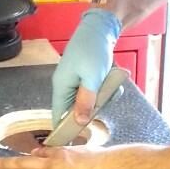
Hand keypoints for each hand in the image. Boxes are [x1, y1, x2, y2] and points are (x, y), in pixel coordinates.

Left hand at [0, 146, 108, 168]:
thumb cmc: (101, 163)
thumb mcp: (86, 153)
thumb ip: (76, 154)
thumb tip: (73, 154)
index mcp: (59, 155)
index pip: (38, 156)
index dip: (25, 158)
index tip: (16, 159)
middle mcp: (48, 163)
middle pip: (21, 163)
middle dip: (5, 164)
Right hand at [51, 8, 121, 126]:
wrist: (101, 28)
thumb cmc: (93, 50)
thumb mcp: (91, 78)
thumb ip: (85, 102)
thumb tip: (78, 122)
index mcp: (61, 87)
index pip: (58, 116)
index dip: (64, 130)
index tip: (74, 141)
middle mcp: (65, 86)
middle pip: (77, 110)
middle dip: (94, 107)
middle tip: (104, 97)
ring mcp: (76, 82)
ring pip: (90, 101)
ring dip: (103, 96)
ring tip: (110, 82)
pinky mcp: (86, 77)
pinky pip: (96, 91)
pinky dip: (106, 87)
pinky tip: (111, 77)